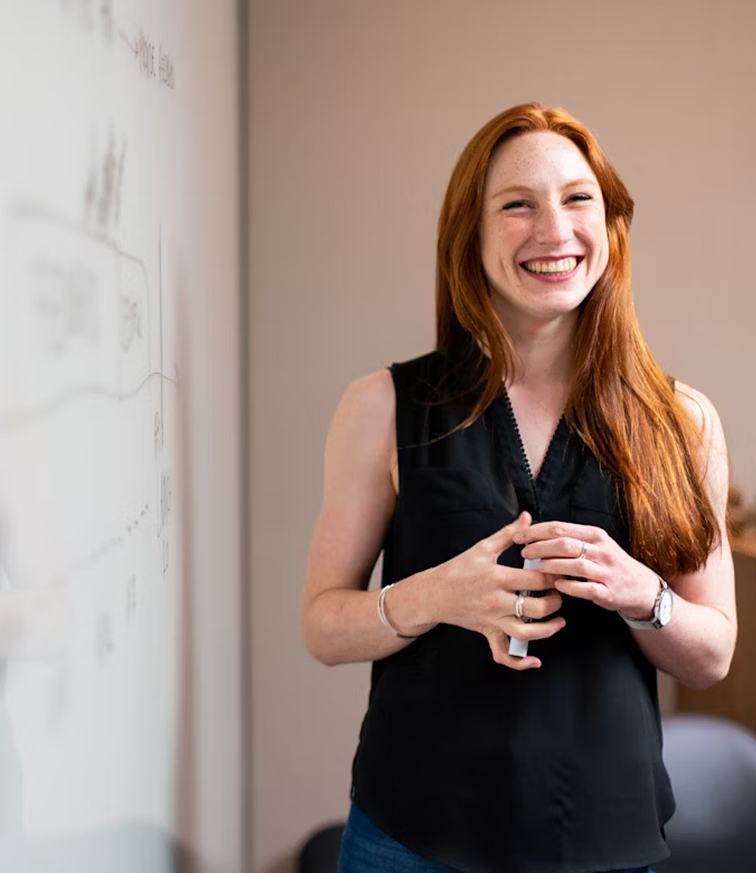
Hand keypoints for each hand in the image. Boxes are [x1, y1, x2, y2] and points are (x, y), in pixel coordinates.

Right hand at [434, 511, 564, 669]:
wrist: (433, 593)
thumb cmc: (458, 568)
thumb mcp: (483, 548)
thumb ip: (509, 534)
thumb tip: (528, 517)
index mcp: (497, 577)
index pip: (536, 580)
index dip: (554, 576)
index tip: (562, 571)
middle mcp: (496, 601)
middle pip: (536, 608)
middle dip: (555, 601)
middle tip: (560, 592)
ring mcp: (492, 621)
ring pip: (526, 633)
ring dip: (548, 630)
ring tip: (559, 620)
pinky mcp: (488, 634)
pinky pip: (504, 655)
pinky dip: (520, 663)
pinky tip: (535, 660)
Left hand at [514, 521, 660, 619]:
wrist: (640, 587)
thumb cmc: (609, 564)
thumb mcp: (594, 544)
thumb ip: (569, 538)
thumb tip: (536, 534)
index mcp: (594, 535)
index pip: (560, 527)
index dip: (536, 531)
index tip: (519, 535)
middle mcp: (601, 550)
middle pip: (565, 543)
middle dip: (540, 547)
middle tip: (524, 552)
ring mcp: (605, 571)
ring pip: (575, 564)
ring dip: (552, 565)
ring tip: (537, 568)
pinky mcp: (607, 591)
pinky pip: (586, 588)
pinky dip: (569, 586)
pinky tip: (557, 585)